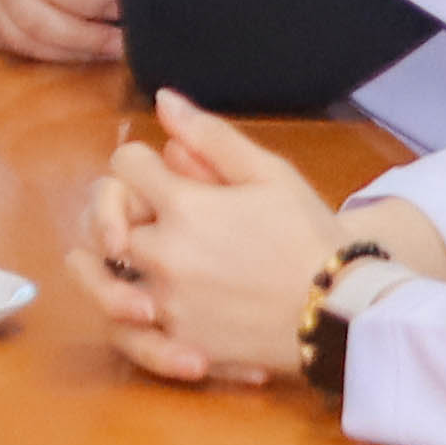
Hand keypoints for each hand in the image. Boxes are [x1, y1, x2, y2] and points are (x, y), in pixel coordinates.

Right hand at [0, 0, 123, 65]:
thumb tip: (98, 5)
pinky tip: (83, 52)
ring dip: (72, 52)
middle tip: (122, 43)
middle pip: (34, 18)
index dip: (88, 1)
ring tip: (108, 50)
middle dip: (84, 37)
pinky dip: (53, 57)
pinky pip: (17, 50)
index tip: (121, 8)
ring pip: (25, 39)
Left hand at [92, 93, 349, 382]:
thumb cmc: (310, 237)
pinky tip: (142, 306)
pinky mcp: (179, 343)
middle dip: (114, 210)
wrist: (343, 311)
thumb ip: (210, 137)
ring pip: (104, 281)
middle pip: (104, 222)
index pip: (125, 166)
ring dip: (102, 267)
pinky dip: (129, 318)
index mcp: (183, 205)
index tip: (156, 171)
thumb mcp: (269, 174)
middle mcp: (165, 253)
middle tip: (131, 214)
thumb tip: (163, 101)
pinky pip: (130, 332)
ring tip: (114, 259)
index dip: (138, 162)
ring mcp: (168, 303)